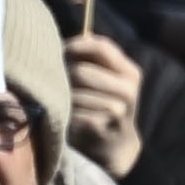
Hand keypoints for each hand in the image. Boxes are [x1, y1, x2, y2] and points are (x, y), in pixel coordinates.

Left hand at [61, 29, 143, 175]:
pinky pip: (70, 112)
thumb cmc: (102, 104)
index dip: (76, 45)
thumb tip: (60, 39)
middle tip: (53, 79)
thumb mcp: (106, 80)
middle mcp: (128, 90)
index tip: (61, 51)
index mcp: (130, 73)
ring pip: (72, 93)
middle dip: (62, 74)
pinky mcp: (100, 127)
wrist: (114, 144)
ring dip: (60, 96)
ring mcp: (116, 110)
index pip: (101, 47)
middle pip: (80, 71)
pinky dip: (62, 112)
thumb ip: (91, 58)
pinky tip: (64, 115)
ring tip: (59, 100)